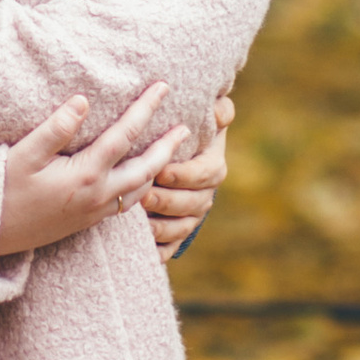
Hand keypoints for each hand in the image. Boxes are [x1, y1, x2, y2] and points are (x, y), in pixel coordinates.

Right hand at [0, 86, 185, 259]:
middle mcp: (96, 197)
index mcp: (85, 175)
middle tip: (186, 127)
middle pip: (146, 168)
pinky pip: (126, 205)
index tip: (163, 87)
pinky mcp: (85, 223)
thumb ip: (55, 128)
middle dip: (167, 146)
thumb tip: (82, 100)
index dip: (146, 109)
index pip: (126, 136)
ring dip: (158, 169)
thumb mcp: (23, 155)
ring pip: (139, 190)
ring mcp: (93, 213)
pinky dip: (142, 188)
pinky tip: (141, 180)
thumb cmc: (0, 190)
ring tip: (170, 152)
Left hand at [145, 91, 230, 263]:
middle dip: (168, 201)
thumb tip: (220, 111)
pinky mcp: (175, 234)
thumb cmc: (185, 129)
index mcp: (212, 166)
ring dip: (162, 226)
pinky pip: (169, 248)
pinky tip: (140, 245)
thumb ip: (216, 110)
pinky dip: (158, 249)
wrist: (174, 157)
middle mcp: (205, 195)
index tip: (162, 170)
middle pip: (192, 204)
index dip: (185, 174)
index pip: (206, 173)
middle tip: (144, 196)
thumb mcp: (203, 115)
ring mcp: (190, 217)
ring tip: (139, 220)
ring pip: (182, 229)